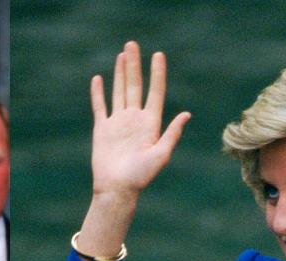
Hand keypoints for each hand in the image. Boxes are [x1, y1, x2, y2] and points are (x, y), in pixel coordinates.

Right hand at [74, 41, 190, 260]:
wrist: (117, 189)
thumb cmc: (141, 177)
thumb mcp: (161, 155)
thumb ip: (172, 134)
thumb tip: (186, 114)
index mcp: (151, 124)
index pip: (155, 92)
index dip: (157, 74)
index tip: (158, 55)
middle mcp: (135, 120)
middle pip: (136, 86)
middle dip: (135, 65)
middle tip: (133, 44)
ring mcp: (118, 123)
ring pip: (119, 91)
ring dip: (120, 73)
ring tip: (122, 55)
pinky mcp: (103, 129)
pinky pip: (100, 106)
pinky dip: (98, 92)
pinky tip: (99, 78)